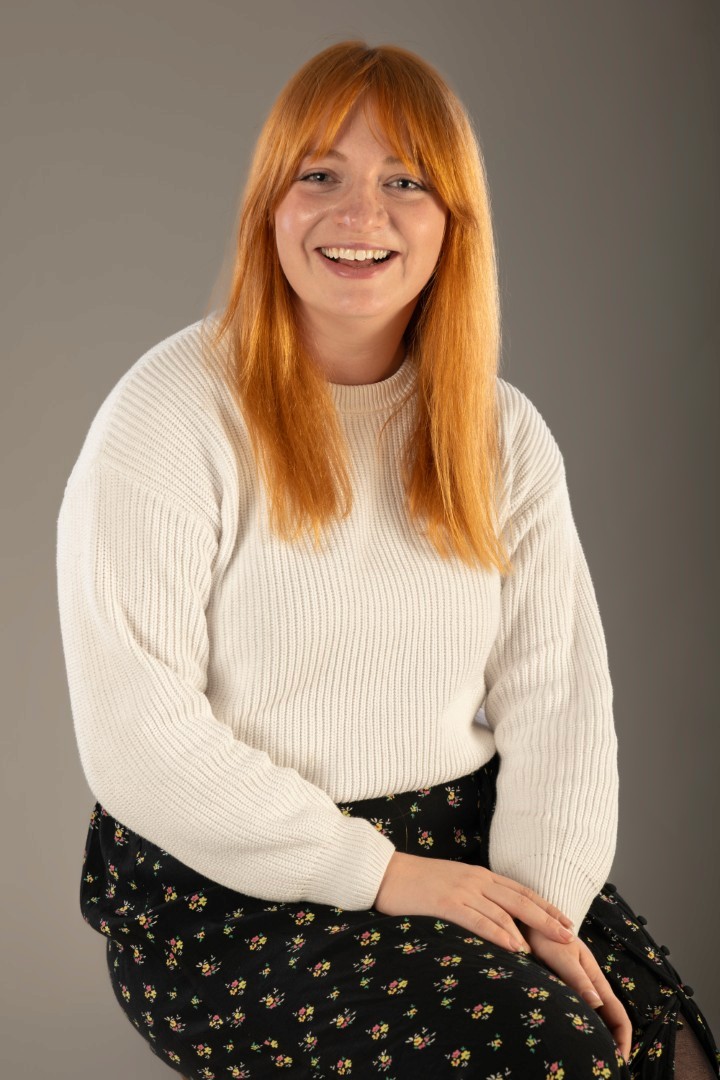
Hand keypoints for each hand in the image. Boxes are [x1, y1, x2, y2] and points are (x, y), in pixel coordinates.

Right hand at [373, 852, 575, 951]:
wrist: (386, 873)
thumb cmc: (418, 883)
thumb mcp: (453, 885)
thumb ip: (476, 897)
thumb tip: (497, 917)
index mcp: (479, 875)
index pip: (521, 891)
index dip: (546, 906)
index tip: (567, 922)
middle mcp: (476, 880)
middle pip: (521, 900)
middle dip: (548, 919)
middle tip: (570, 937)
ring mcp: (462, 891)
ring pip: (504, 911)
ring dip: (529, 931)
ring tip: (549, 949)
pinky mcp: (446, 903)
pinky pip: (479, 919)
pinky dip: (500, 933)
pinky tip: (514, 946)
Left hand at [521, 923, 632, 1063]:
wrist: (531, 919)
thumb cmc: (545, 936)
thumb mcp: (561, 958)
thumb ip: (578, 980)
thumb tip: (598, 1005)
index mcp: (596, 980)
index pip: (619, 1016)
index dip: (624, 1041)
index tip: (620, 1063)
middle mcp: (592, 985)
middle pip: (611, 1021)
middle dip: (614, 1045)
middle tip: (606, 1068)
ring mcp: (580, 986)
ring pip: (598, 1017)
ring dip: (601, 1038)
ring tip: (593, 1059)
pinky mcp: (567, 985)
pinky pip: (582, 1011)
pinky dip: (586, 1027)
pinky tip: (576, 1038)